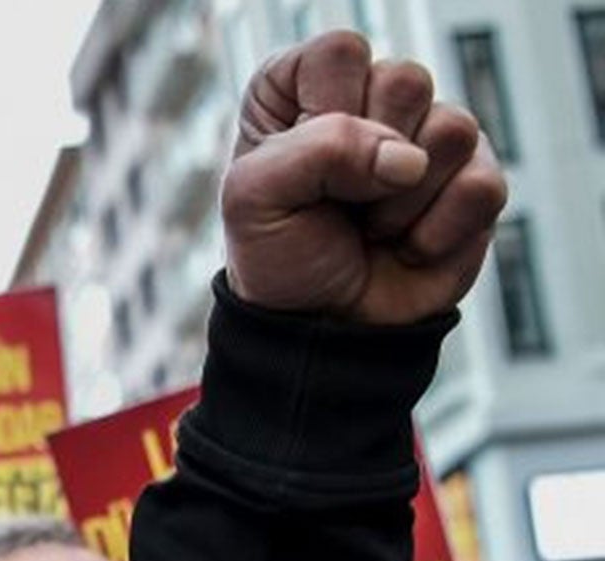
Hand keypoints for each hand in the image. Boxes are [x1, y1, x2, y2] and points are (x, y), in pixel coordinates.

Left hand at [222, 30, 506, 324]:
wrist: (320, 329)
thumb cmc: (280, 257)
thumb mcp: (256, 199)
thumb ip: (318, 150)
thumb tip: (408, 158)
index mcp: (307, 87)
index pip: (341, 52)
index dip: (325, 114)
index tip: (303, 169)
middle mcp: (375, 99)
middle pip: (406, 81)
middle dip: (364, 162)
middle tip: (340, 203)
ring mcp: (431, 137)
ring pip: (452, 129)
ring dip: (400, 203)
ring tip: (371, 227)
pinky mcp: (476, 179)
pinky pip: (483, 184)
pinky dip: (436, 232)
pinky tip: (408, 245)